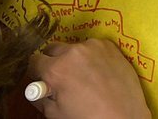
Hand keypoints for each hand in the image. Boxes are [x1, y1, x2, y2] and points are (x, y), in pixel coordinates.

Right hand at [27, 39, 150, 118]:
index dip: (36, 71)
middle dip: (53, 61)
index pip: (34, 60)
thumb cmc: (88, 117)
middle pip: (53, 49)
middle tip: (62, 77)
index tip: (41, 77)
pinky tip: (98, 72)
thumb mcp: (54, 113)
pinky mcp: (109, 45)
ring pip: (74, 47)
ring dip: (74, 58)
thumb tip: (36, 87)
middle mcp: (73, 52)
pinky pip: (93, 47)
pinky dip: (92, 56)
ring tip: (85, 77)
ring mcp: (93, 46)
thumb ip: (40, 96)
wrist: (123, 115)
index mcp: (56, 69)